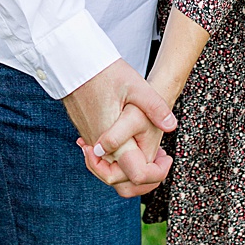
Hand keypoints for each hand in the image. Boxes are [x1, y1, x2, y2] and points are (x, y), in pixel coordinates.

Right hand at [61, 58, 175, 188]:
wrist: (73, 63)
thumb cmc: (104, 72)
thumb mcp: (136, 86)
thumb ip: (155, 107)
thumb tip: (172, 126)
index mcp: (114, 140)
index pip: (136, 176)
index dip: (157, 173)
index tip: (167, 156)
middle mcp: (100, 147)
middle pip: (120, 181)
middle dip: (144, 178)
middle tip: (161, 158)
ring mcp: (90, 141)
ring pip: (110, 171)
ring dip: (131, 169)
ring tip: (150, 152)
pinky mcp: (87, 133)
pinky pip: (104, 158)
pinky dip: (120, 158)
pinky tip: (132, 139)